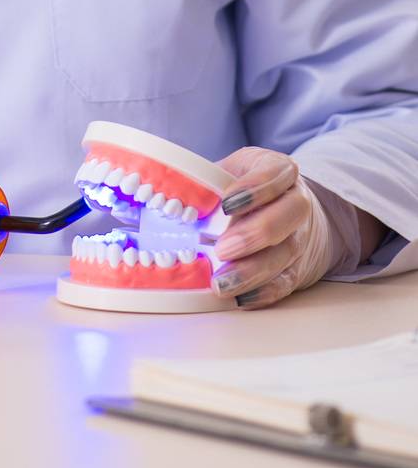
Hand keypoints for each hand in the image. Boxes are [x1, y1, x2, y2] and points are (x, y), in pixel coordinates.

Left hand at [210, 146, 333, 309]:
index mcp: (280, 170)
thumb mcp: (233, 170)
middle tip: (222, 249)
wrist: (291, 209)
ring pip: (285, 253)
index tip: (226, 204)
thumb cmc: (250, 186)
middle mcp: (296, 202)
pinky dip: (263, 292)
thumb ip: (209, 180)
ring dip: (252, 271)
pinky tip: (241, 298)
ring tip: (222, 283)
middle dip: (254, 233)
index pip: (275, 174)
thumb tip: (167, 193)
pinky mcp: (298, 267)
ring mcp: (300, 236)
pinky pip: (286, 282)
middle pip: (288, 214)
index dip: (254, 189)